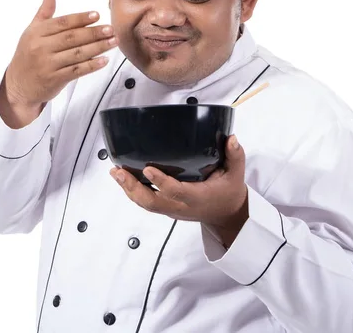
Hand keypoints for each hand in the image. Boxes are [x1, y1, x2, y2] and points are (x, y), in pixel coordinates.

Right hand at [2, 0, 117, 106]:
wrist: (18, 86)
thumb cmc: (27, 57)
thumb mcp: (31, 32)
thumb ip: (44, 13)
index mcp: (36, 33)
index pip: (62, 23)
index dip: (80, 18)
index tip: (97, 15)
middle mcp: (41, 47)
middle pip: (72, 37)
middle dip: (94, 32)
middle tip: (110, 29)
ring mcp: (48, 64)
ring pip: (77, 53)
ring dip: (98, 47)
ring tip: (113, 41)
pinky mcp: (55, 79)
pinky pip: (77, 70)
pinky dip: (92, 65)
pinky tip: (104, 60)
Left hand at [110, 135, 248, 246]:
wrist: (226, 215)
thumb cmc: (229, 191)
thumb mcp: (236, 174)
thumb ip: (235, 156)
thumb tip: (231, 138)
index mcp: (198, 198)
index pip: (177, 192)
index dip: (161, 182)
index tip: (148, 168)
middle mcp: (182, 206)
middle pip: (153, 203)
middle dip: (134, 188)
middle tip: (120, 172)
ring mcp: (172, 209)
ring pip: (146, 204)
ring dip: (128, 189)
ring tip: (115, 172)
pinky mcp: (167, 208)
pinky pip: (146, 203)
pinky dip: (133, 191)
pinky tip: (122, 178)